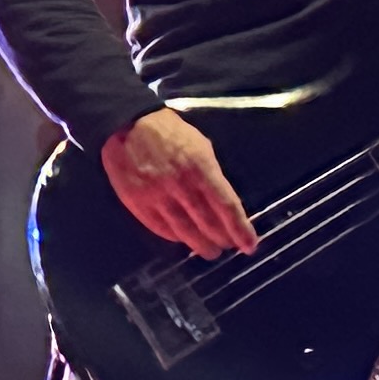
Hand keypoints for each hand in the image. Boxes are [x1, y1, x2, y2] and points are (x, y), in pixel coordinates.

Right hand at [102, 109, 258, 257]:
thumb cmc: (171, 134)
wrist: (128, 127)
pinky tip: (182, 240)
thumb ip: (212, 175)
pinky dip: (173, 237)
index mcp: (202, 169)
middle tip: (228, 247)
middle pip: (207, 222)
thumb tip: (222, 201)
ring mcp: (157, 197)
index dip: (240, 229)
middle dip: (221, 239)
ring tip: (209, 252)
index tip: (250, 244)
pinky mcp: (137, 203)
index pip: (227, 207)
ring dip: (199, 244)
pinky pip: (159, 227)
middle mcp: (181, 186)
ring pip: (183, 230)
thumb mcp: (202, 147)